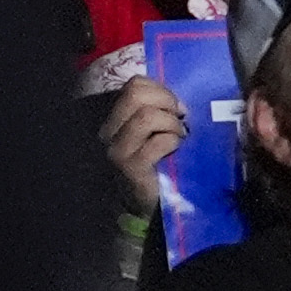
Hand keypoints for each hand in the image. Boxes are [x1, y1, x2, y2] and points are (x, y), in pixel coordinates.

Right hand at [98, 74, 187, 200]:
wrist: (147, 206)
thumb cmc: (155, 166)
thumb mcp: (151, 135)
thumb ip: (157, 114)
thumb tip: (179, 103)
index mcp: (115, 118)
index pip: (134, 85)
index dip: (161, 89)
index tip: (176, 107)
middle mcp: (108, 131)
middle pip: (136, 95)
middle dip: (167, 101)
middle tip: (181, 118)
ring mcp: (117, 149)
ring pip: (146, 117)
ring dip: (172, 124)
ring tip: (180, 136)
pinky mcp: (131, 168)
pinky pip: (158, 142)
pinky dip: (173, 141)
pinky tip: (176, 150)